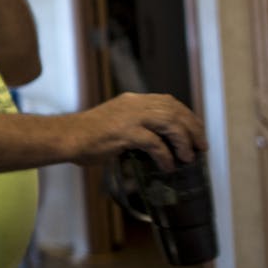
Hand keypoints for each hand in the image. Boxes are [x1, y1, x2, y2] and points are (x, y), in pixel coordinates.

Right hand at [75, 93, 206, 169]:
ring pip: (169, 123)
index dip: (188, 116)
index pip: (169, 102)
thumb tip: (158, 144)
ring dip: (183, 141)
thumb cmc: (87, 136)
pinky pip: (154, 143)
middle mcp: (134, 104)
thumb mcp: (116, 123)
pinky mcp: (124, 133)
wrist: (65, 137)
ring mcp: (129, 117)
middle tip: (201, 147)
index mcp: (133, 101)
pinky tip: (167, 166)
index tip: (197, 132)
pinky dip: (165, 156)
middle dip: (193, 129)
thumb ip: (136, 127)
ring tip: (188, 157)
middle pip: (174, 111)